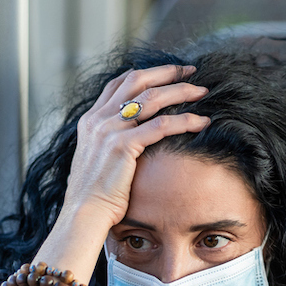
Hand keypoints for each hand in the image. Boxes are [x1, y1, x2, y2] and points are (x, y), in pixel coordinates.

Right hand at [62, 64, 210, 230]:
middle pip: (137, 80)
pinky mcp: (123, 146)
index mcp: (90, 120)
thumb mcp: (97, 160)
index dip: (146, 72)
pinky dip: (185, 121)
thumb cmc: (94, 195)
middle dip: (167, 72)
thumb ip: (109, 142)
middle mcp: (98, 119)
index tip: (169, 71)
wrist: (83, 214)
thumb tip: (130, 140)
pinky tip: (201, 122)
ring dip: (181, 91)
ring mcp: (109, 130)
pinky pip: (161, 125)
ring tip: (202, 92)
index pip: (118, 83)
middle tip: (190, 71)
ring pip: (152, 98)